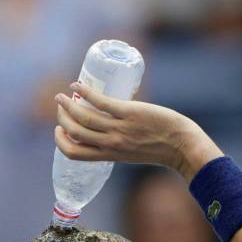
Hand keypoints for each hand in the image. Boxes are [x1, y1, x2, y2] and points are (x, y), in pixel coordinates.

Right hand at [54, 82, 221, 182]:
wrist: (181, 146)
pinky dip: (84, 92)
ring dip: (67, 104)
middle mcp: (110, 144)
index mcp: (109, 156)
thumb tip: (109, 132)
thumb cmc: (160, 148)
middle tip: (61, 106)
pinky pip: (100, 102)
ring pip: (83, 116)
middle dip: (62, 118)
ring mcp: (119, 129)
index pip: (75, 153)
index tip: (60, 130)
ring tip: (62, 95)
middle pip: (74, 133)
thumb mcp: (132, 154)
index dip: (61, 142)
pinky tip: (77, 85)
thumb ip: (119, 146)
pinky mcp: (129, 113)